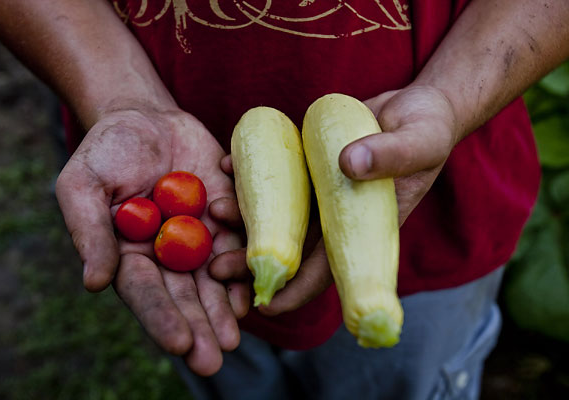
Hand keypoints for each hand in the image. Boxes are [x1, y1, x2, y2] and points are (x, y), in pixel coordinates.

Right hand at [55, 107, 248, 375]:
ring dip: (225, 308)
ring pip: (215, 278)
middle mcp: (168, 254)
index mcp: (130, 255)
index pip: (146, 293)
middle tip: (215, 358)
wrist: (144, 118)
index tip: (180, 344)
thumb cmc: (105, 152)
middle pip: (185, 296)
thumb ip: (89, 232)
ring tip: (235, 335)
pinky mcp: (226, 213)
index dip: (162, 318)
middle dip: (200, 327)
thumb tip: (95, 283)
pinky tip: (255, 290)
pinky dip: (247, 264)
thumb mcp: (83, 186)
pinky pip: (239, 240)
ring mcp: (200, 235)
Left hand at [212, 86, 458, 315]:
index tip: (264, 305)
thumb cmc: (428, 130)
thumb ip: (390, 154)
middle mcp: (338, 215)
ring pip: (277, 213)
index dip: (298, 290)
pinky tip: (226, 165)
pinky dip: (250, 173)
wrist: (417, 107)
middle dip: (253, 261)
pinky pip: (276, 175)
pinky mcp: (309, 165)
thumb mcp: (418, 141)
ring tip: (216, 210)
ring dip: (244, 217)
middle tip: (216, 266)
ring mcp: (320, 191)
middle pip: (292, 247)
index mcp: (366, 226)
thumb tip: (349, 165)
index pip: (329, 269)